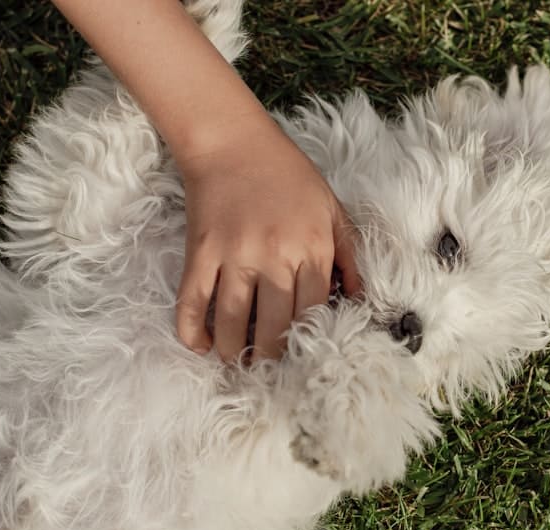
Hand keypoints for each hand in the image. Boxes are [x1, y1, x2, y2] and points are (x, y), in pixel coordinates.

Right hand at [175, 116, 360, 361]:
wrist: (233, 141)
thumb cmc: (288, 174)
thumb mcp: (332, 208)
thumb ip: (348, 253)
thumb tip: (358, 297)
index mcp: (311, 247)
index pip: (313, 310)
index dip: (307, 339)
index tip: (303, 356)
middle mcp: (274, 256)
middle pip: (273, 324)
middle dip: (270, 355)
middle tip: (266, 369)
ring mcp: (234, 255)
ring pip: (232, 319)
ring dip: (233, 349)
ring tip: (236, 362)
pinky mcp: (200, 251)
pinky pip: (192, 299)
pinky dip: (192, 328)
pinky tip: (199, 345)